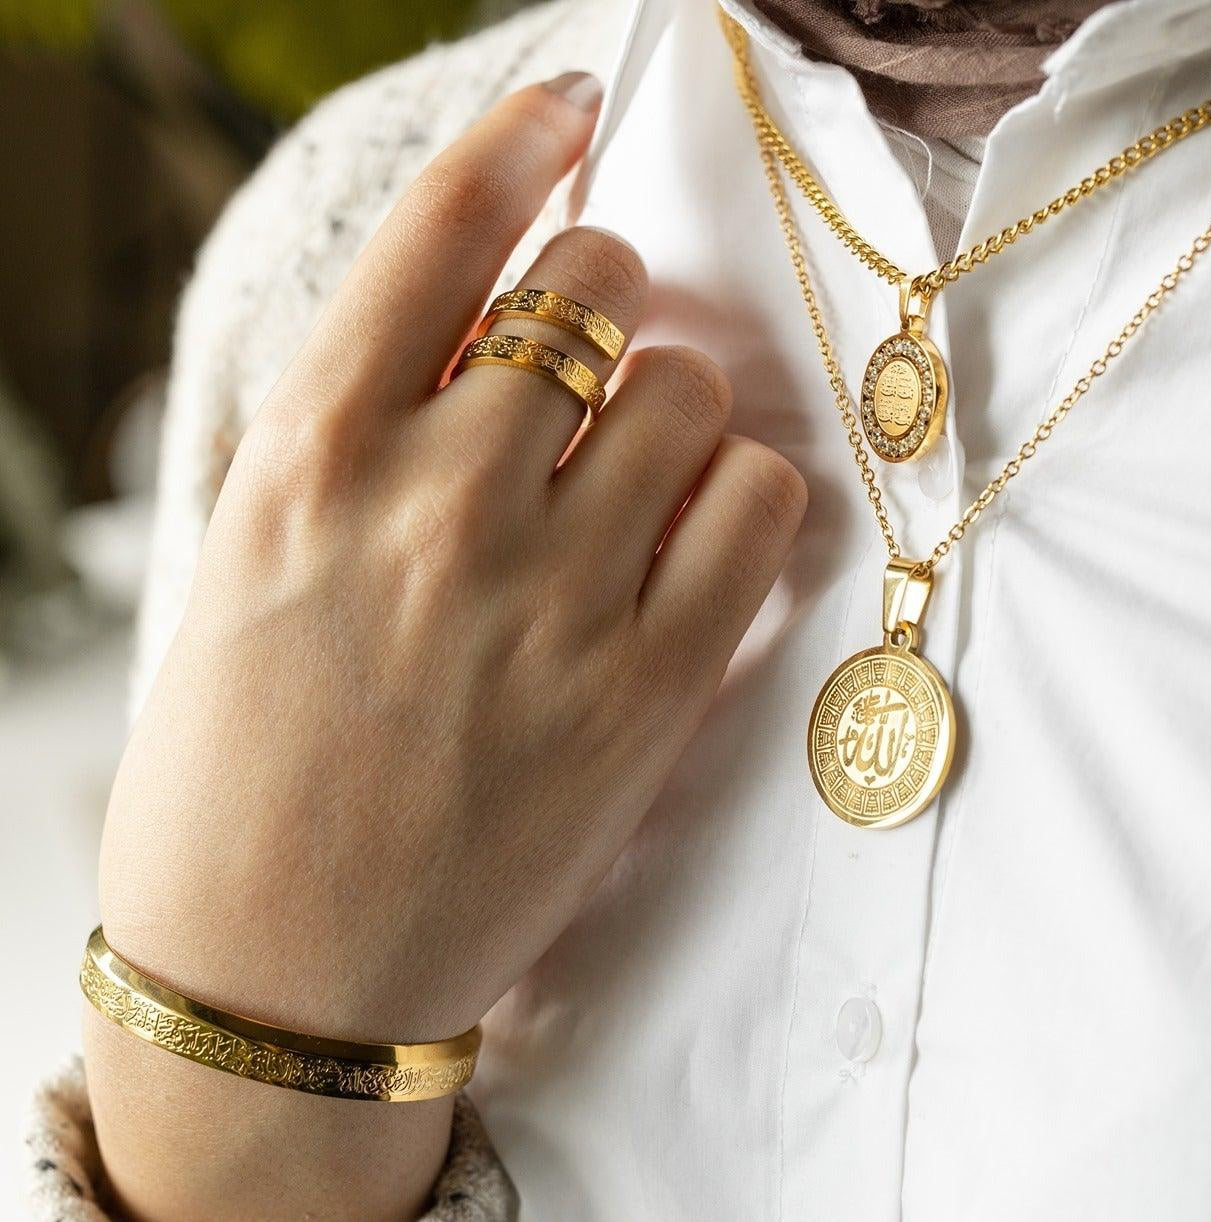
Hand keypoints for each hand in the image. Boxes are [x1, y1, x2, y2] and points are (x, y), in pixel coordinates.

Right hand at [85, 72, 805, 1221]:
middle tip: (584, 374)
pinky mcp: (648, 691)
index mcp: (311, 458)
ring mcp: (553, 599)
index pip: (442, 232)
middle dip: (603, 311)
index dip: (517, 143)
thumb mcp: (252, 561)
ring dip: (673, 408)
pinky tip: (689, 539)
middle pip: (600, 294)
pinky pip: (761, 510)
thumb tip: (493, 323)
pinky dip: (740, 500)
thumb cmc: (244, 766)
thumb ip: (365, 431)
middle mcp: (438, 505)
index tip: (564, 108)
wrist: (281, 977)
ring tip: (629, 479)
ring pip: (694, 391)